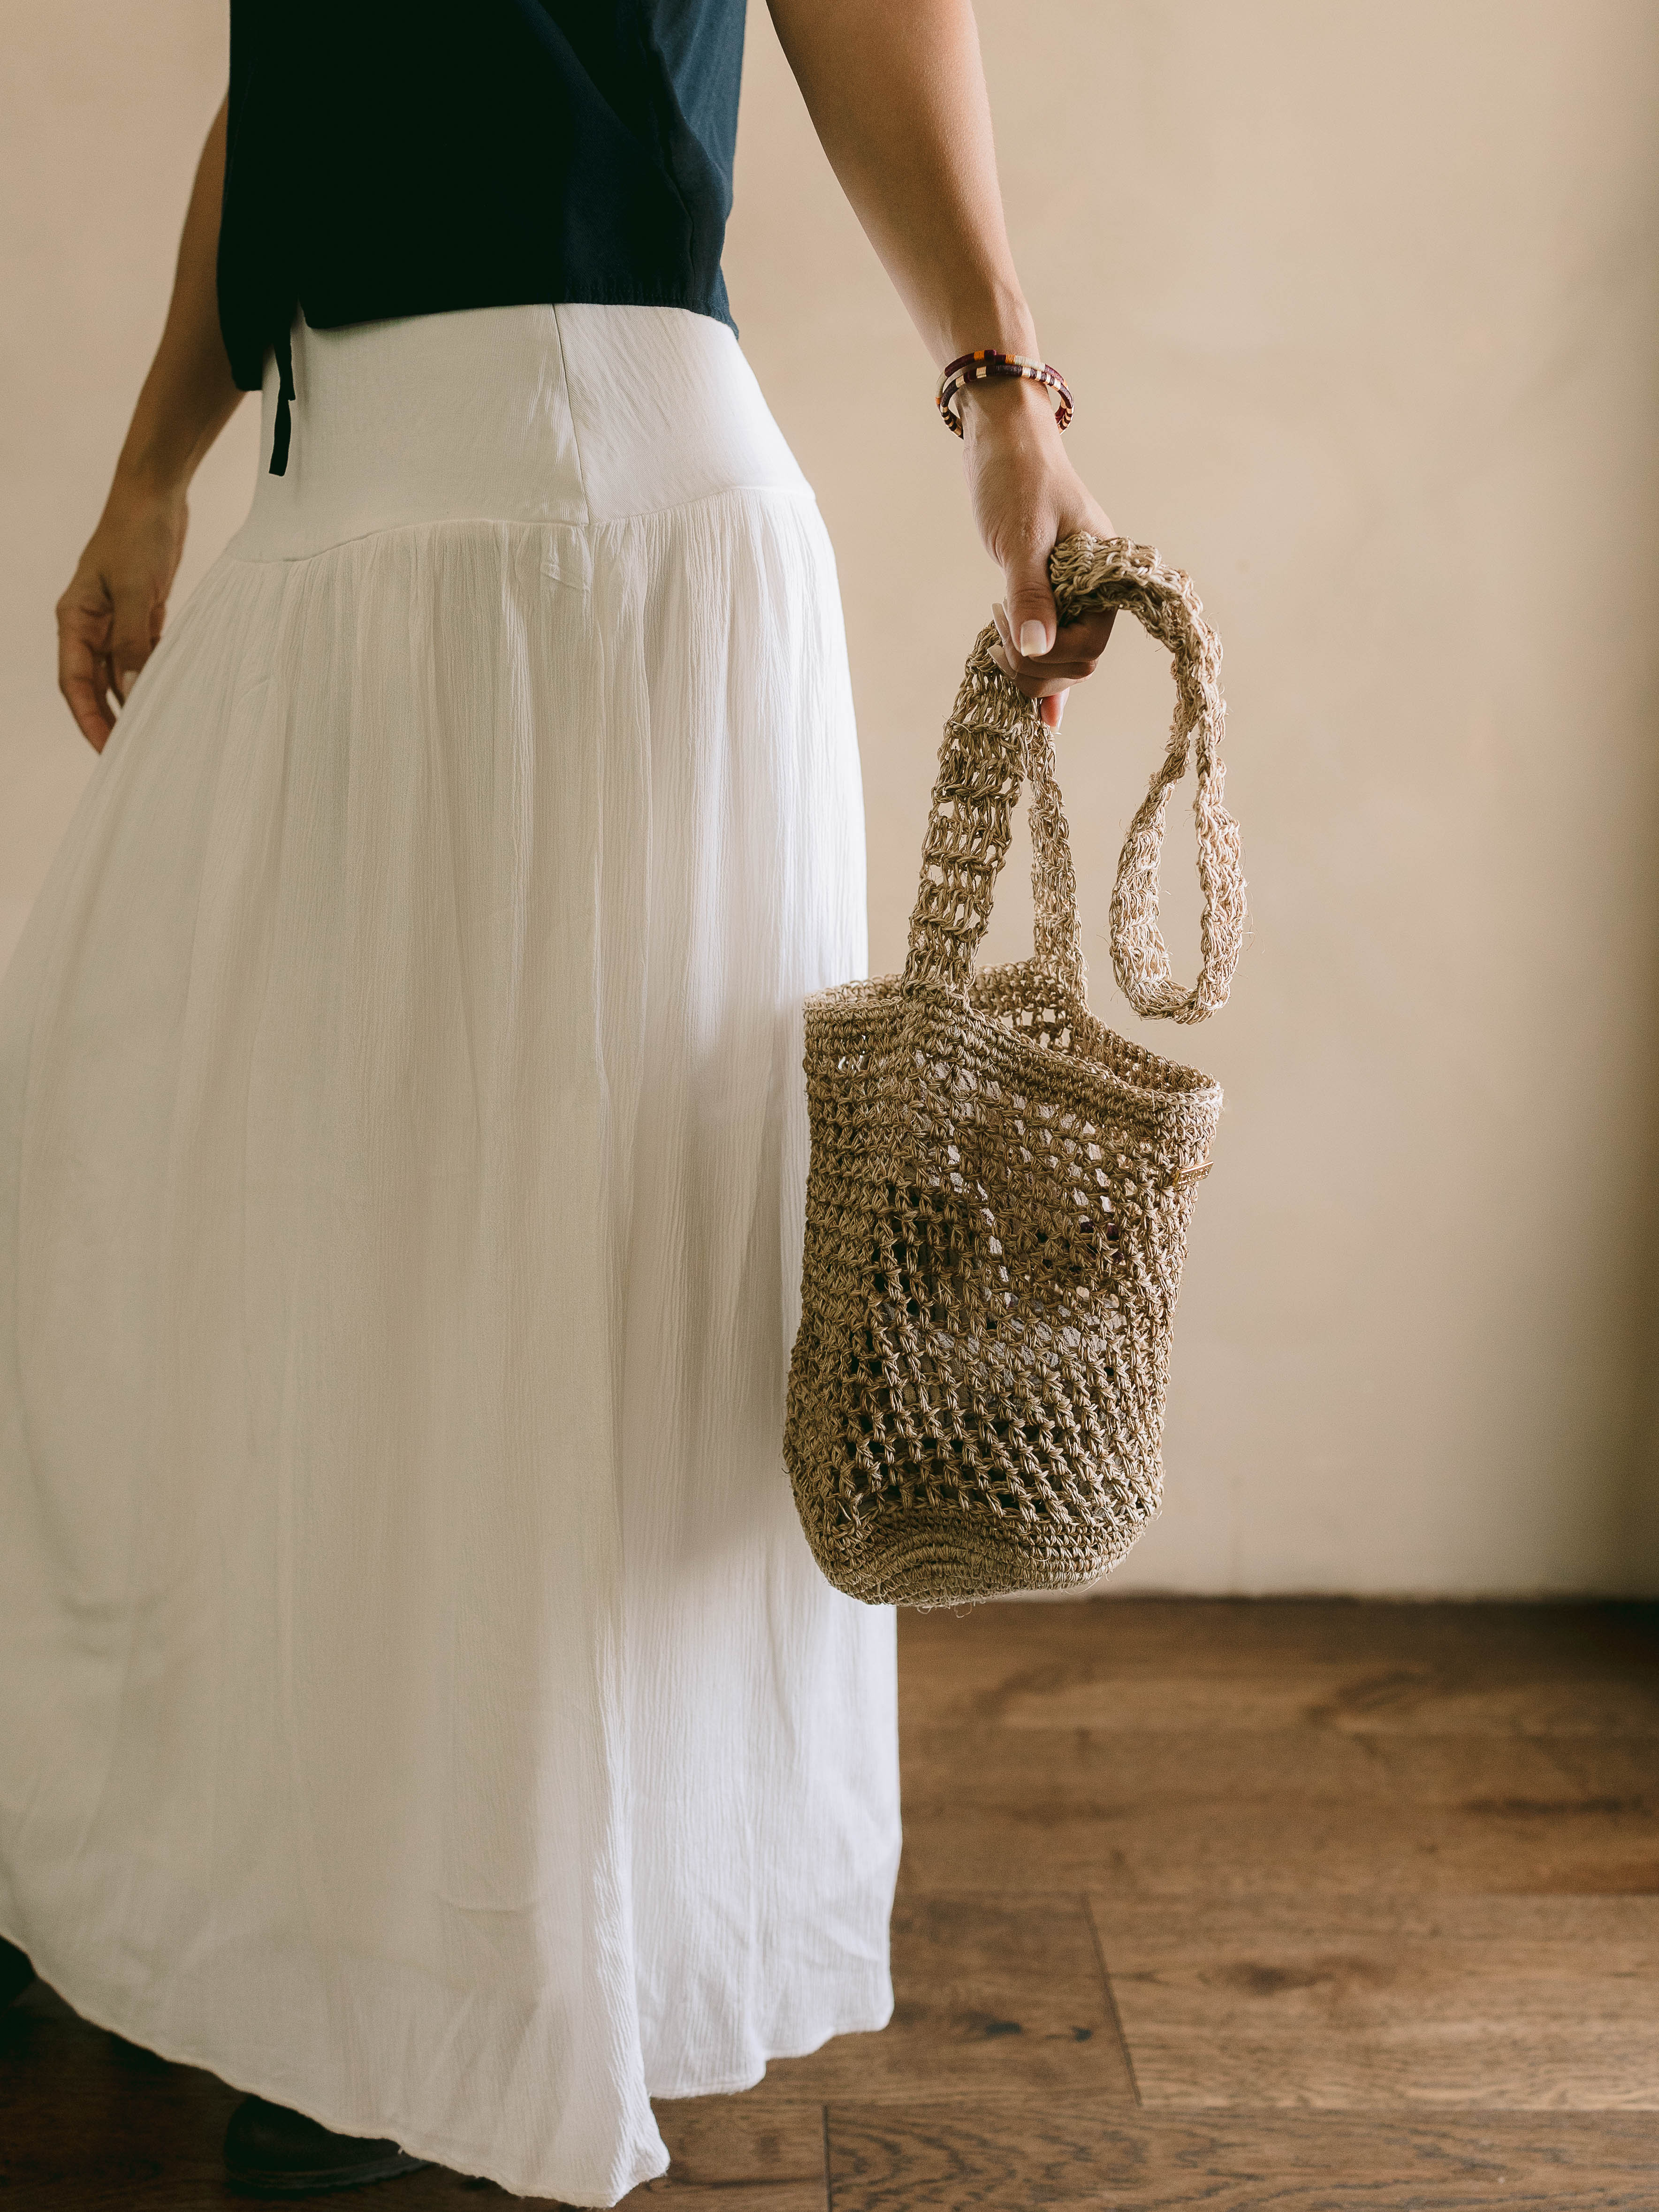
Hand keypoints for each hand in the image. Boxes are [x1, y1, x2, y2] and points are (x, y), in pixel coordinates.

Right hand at [56, 480, 188, 751]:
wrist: (155, 494)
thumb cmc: (137, 535)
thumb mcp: (136, 590)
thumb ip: (133, 641)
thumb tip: (131, 691)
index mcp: (74, 619)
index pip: (74, 683)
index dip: (88, 719)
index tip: (107, 751)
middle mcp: (89, 623)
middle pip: (96, 684)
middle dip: (109, 720)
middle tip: (132, 756)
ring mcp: (115, 619)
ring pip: (121, 672)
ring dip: (134, 701)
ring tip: (155, 734)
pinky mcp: (141, 612)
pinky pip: (143, 655)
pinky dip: (153, 676)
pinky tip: (170, 699)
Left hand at [957, 374, 1116, 729]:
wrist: (1003, 437)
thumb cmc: (1017, 476)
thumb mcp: (1022, 538)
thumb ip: (1031, 595)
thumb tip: (1038, 651)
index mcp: (1104, 577)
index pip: (1088, 648)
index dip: (1046, 654)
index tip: (1008, 619)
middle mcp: (1095, 591)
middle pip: (1077, 664)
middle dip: (1034, 666)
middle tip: (995, 631)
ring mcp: (1073, 595)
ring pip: (1061, 661)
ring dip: (1026, 666)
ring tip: (994, 633)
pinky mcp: (1049, 594)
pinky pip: (1053, 647)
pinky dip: (1044, 676)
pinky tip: (1043, 716)